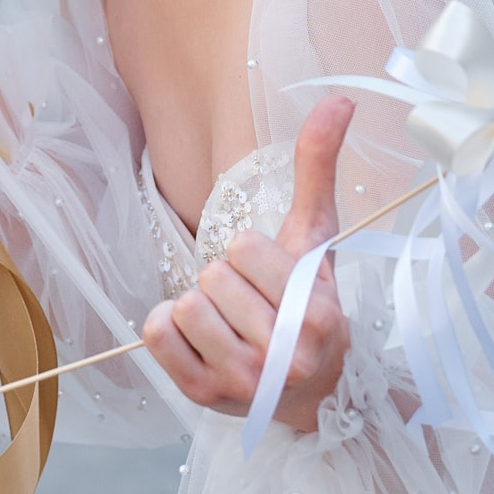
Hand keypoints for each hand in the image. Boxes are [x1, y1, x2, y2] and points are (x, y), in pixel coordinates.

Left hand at [140, 95, 355, 433]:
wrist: (310, 392)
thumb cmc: (308, 305)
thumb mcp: (315, 237)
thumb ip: (317, 167)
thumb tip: (338, 98)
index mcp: (317, 314)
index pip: (244, 247)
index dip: (250, 253)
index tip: (269, 279)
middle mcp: (284, 355)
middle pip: (211, 276)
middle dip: (225, 281)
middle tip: (250, 306)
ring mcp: (242, 381)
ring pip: (185, 304)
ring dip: (199, 306)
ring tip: (229, 325)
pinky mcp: (201, 396)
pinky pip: (155, 332)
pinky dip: (167, 328)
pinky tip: (199, 339)